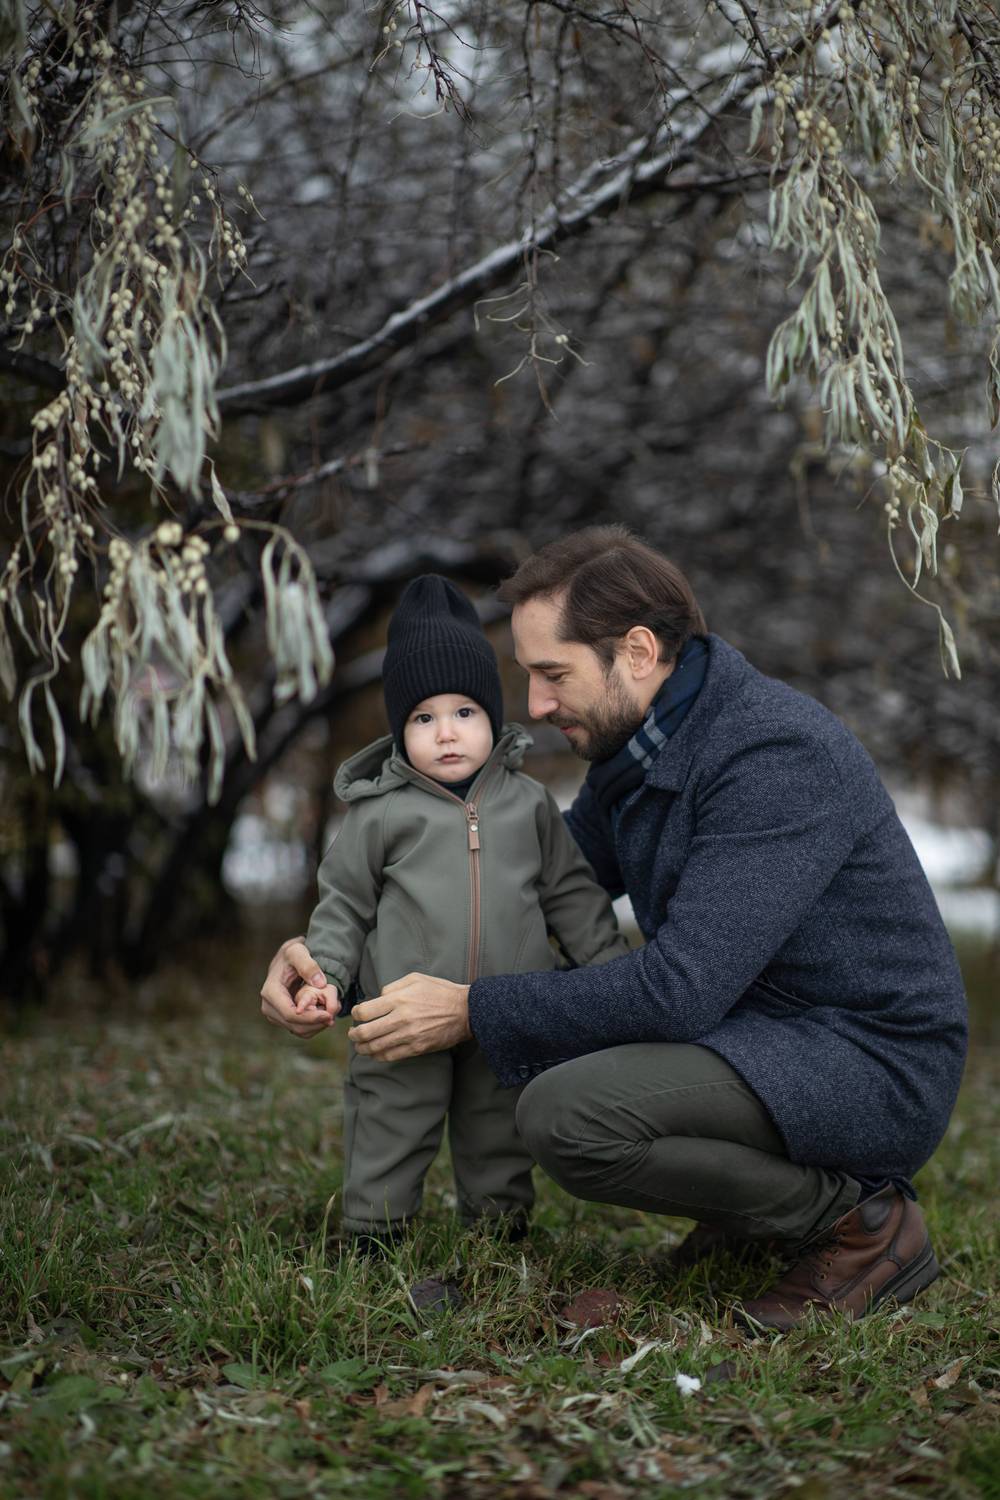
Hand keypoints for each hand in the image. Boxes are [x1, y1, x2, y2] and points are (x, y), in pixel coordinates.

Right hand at [260, 937, 336, 1038]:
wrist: (287, 961)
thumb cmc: (292, 954)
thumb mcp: (298, 952)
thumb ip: (308, 965)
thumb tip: (320, 984)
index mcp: (270, 992)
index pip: (290, 1014)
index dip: (310, 1018)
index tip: (329, 1015)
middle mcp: (268, 1007)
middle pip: (294, 1026)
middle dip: (315, 1024)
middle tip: (334, 1016)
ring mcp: (274, 1015)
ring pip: (297, 1030)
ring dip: (316, 1026)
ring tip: (331, 1014)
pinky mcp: (282, 1019)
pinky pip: (299, 1029)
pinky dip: (314, 1026)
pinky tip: (324, 1015)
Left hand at [349, 974, 471, 1061]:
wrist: (466, 1011)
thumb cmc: (440, 991)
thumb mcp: (415, 979)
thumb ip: (392, 987)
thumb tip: (378, 998)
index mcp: (398, 999)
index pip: (365, 1011)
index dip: (356, 1015)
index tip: (356, 1016)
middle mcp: (400, 1018)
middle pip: (365, 1032)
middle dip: (354, 1035)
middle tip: (352, 1035)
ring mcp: (408, 1035)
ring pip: (375, 1047)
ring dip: (363, 1048)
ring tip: (360, 1046)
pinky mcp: (416, 1048)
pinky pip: (390, 1056)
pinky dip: (378, 1057)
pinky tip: (375, 1054)